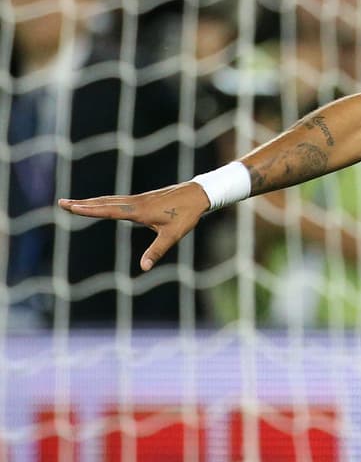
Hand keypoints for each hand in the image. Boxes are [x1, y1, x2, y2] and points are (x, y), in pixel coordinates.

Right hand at [59, 182, 210, 271]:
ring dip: (91, 201)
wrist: (198, 194)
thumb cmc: (186, 215)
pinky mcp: (143, 199)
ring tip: (74, 203)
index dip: (89, 209)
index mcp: (138, 210)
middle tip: (61, 203)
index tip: (71, 207)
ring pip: (110, 200)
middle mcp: (134, 202)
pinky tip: (100, 203)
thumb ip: (157, 251)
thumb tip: (144, 267)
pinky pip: (118, 200)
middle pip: (103, 202)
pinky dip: (104, 201)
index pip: (108, 210)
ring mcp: (138, 199)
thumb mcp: (173, 235)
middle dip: (82, 203)